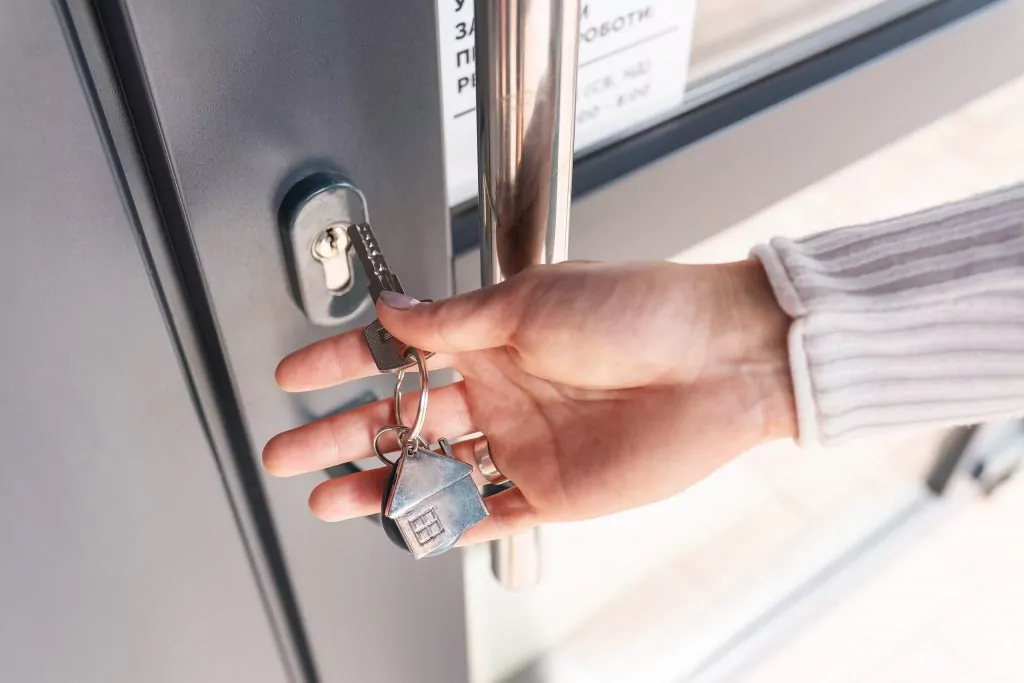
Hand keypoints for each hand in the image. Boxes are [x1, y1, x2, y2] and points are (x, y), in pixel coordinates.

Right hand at [263, 259, 795, 544]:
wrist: (721, 357)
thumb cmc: (641, 308)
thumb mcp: (534, 301)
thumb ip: (455, 320)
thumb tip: (392, 309)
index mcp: (493, 335)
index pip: (399, 350)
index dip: (343, 361)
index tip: (295, 373)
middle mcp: (503, 388)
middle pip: (403, 418)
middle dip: (339, 433)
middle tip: (287, 449)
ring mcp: (526, 442)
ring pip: (435, 470)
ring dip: (380, 483)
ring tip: (325, 498)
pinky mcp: (555, 489)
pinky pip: (489, 513)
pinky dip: (448, 523)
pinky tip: (407, 525)